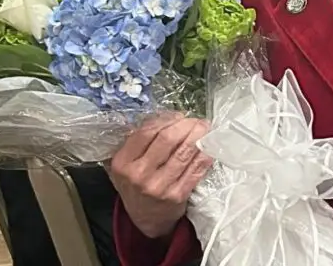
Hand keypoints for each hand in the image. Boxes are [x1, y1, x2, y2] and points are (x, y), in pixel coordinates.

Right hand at [109, 114, 213, 238]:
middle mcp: (140, 174)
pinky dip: (205, 154)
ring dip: (199, 136)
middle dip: (186, 125)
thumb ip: (137, 141)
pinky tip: (209, 145)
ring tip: (205, 128)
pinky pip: (196, 169)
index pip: (146, 132)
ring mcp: (160, 186)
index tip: (178, 115)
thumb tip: (166, 116)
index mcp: (123, 162)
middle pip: (168, 139)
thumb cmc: (136, 185)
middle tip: (196, 120)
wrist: (145, 218)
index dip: (166, 119)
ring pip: (184, 153)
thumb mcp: (126, 164)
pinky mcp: (178, 195)